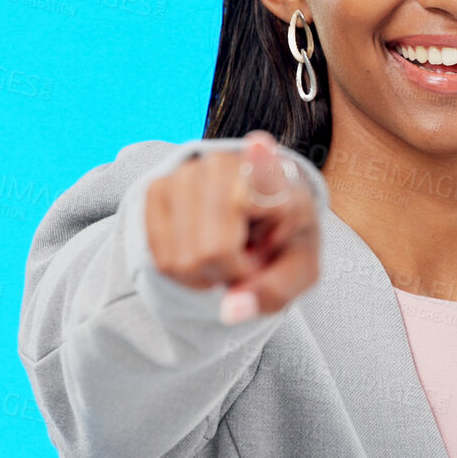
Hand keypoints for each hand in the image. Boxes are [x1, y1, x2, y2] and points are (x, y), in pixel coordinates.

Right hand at [141, 130, 320, 323]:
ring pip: (181, 259)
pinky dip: (182, 272)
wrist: (259, 217)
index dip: (259, 163)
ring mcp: (188, 173)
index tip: (259, 144)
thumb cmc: (283, 241)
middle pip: (214, 250)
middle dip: (231, 273)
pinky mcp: (158, 187)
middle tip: (249, 260)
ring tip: (228, 251)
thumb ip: (273, 292)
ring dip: (205, 274)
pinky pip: (160, 258)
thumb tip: (230, 312)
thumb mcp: (298, 271)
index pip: (264, 175)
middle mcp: (228, 166)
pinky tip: (202, 250)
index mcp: (277, 183)